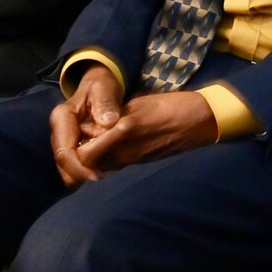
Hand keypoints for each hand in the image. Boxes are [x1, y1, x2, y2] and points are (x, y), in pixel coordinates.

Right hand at [49, 65, 126, 186]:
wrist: (99, 85)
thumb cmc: (102, 87)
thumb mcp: (105, 89)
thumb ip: (106, 105)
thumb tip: (108, 123)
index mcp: (62, 117)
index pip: (64, 151)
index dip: (79, 167)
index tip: (97, 176)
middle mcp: (58, 130)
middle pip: (62, 163)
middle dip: (80, 173)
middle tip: (102, 176)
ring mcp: (62, 139)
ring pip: (66, 166)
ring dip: (83, 172)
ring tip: (104, 172)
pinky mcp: (70, 144)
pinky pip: (74, 163)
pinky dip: (86, 168)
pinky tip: (102, 168)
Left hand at [72, 91, 217, 180]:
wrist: (199, 121)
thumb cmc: (170, 105)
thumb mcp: (137, 104)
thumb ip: (112, 117)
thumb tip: (93, 127)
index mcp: (121, 131)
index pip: (81, 153)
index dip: (73, 147)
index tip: (74, 133)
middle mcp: (123, 151)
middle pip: (87, 166)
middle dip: (78, 156)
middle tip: (79, 140)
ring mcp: (132, 160)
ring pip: (99, 167)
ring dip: (92, 158)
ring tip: (92, 141)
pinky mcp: (140, 163)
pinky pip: (114, 165)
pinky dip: (106, 159)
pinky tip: (109, 145)